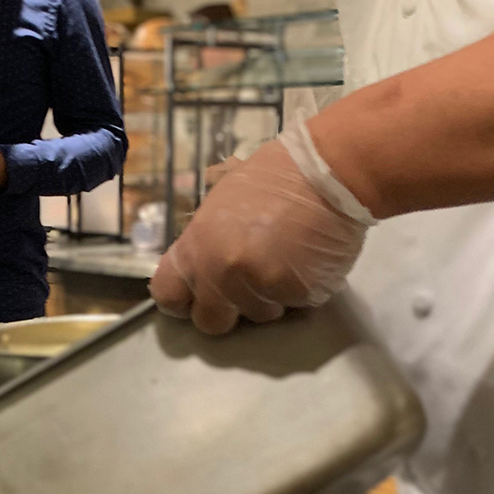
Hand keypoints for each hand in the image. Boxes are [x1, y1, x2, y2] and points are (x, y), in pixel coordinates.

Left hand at [149, 130, 370, 334]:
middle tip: (246, 285)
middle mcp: (221, 272)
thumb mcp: (219, 199)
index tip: (195, 297)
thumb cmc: (273, 177)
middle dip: (227, 310)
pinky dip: (300, 289)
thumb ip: (203, 238)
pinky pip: (293, 306)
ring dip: (269, 297)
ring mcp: (259, 286)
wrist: (326, 172)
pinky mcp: (297, 294)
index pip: (167, 295)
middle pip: (211, 321)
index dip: (181, 301)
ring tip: (286, 259)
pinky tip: (307, 259)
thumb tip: (194, 262)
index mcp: (197, 246)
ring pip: (258, 315)